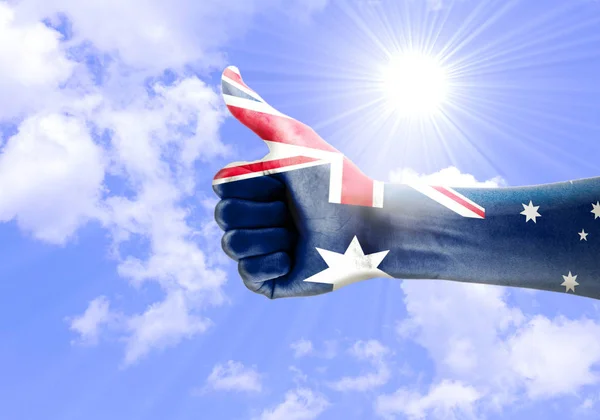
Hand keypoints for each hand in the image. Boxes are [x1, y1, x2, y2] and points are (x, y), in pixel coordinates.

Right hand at [213, 66, 385, 298]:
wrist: (369, 226)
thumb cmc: (335, 182)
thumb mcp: (292, 140)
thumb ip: (256, 112)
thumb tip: (227, 71)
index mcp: (254, 187)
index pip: (221, 186)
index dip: (255, 184)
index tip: (287, 183)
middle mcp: (253, 216)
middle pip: (223, 216)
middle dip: (266, 212)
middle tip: (297, 213)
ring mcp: (259, 248)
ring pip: (232, 245)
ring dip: (271, 237)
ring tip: (299, 236)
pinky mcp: (268, 279)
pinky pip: (246, 274)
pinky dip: (274, 264)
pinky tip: (296, 258)